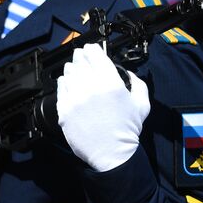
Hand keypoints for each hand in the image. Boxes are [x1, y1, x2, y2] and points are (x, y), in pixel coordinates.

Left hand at [56, 43, 149, 171]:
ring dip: (72, 69)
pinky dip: (63, 83)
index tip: (90, 48)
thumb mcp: (142, 103)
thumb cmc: (127, 130)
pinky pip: (60, 90)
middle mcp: (90, 88)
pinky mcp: (64, 111)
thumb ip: (136, 83)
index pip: (96, 56)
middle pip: (80, 62)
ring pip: (68, 74)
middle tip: (80, 55)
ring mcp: (75, 99)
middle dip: (80, 56)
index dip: (92, 49)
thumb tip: (126, 73)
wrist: (112, 153)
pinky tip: (66, 82)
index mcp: (110, 83)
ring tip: (74, 68)